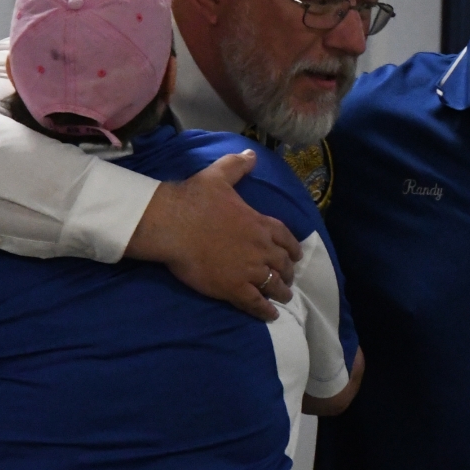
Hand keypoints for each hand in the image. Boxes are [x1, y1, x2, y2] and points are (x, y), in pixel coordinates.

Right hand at [126, 150, 302, 321]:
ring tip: (284, 297)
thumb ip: (237, 165)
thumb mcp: (218, 175)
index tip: (296, 255)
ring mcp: (249, 270)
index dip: (292, 247)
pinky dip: (265, 311)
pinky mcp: (234, 288)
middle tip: (288, 278)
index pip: (284, 237)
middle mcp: (260, 248)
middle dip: (287, 271)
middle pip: (282, 263)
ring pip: (273, 284)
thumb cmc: (195, 199)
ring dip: (281, 291)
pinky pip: (256, 303)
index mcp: (259, 223)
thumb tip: (251, 154)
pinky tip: (270, 315)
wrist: (173, 225)